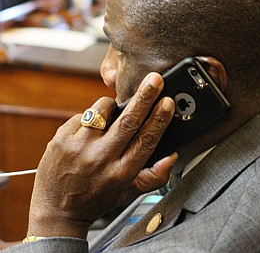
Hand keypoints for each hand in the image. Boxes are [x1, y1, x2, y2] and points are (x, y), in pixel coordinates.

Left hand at [27, 73, 175, 238]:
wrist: (56, 212)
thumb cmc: (96, 200)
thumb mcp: (129, 193)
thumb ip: (154, 176)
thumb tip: (172, 156)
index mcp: (120, 173)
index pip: (145, 141)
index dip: (159, 119)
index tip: (167, 102)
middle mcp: (99, 159)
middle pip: (127, 121)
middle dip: (144, 97)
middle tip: (155, 79)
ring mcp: (78, 147)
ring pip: (101, 110)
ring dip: (111, 107)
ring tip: (110, 118)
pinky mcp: (61, 138)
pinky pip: (83, 115)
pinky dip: (90, 118)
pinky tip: (88, 134)